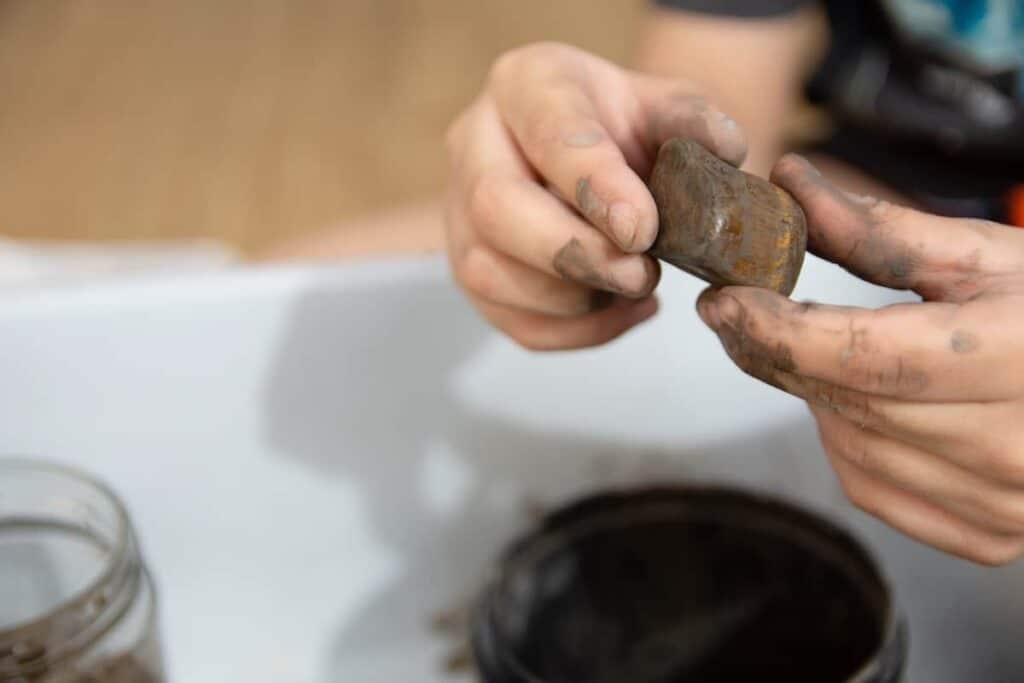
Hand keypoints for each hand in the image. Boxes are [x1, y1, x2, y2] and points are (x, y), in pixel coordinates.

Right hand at [444, 42, 746, 349]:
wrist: (589, 156)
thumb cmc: (622, 127)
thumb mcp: (665, 106)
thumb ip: (694, 121)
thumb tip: (722, 149)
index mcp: (525, 85)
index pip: (548, 133)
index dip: (594, 185)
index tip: (642, 228)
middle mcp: (475, 145)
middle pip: (497, 208)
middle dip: (575, 253)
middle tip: (642, 275)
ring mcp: (460, 213)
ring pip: (490, 273)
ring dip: (574, 299)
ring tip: (636, 287)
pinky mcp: (468, 271)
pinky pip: (510, 320)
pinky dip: (574, 332)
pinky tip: (620, 312)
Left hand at [698, 154, 1023, 564]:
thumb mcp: (986, 256)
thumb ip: (882, 231)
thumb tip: (790, 183)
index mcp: (1014, 361)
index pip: (860, 357)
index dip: (777, 329)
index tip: (722, 302)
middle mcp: (1008, 446)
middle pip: (845, 402)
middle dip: (778, 353)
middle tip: (744, 314)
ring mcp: (1001, 504)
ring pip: (849, 448)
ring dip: (815, 396)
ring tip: (822, 349)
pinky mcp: (987, 535)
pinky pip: (874, 490)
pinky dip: (848, 444)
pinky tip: (862, 404)